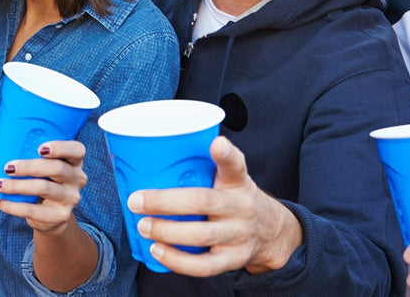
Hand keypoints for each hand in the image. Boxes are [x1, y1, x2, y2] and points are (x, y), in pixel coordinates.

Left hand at [0, 140, 87, 233]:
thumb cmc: (44, 182)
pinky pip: (33, 210)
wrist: (52, 216)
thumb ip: (34, 155)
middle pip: (57, 168)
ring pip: (43, 188)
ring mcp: (71, 198)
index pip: (77, 150)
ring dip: (16, 186)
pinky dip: (12, 206)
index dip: (60, 148)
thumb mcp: (46, 168)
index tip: (39, 148)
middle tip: (7, 167)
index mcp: (74, 161)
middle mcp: (77, 178)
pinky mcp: (60, 216)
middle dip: (29, 167)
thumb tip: (2, 147)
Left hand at [128, 136, 302, 275]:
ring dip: (166, 232)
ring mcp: (240, 234)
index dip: (226, 154)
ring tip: (143, 226)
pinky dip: (177, 261)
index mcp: (237, 181)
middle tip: (136, 201)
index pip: (235, 164)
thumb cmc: (235, 198)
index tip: (217, 144)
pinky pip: (204, 265)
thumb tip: (147, 160)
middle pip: (203, 201)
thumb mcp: (229, 178)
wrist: (273, 231)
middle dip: (164, 202)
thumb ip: (201, 167)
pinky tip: (157, 250)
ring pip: (201, 235)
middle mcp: (241, 206)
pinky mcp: (235, 259)